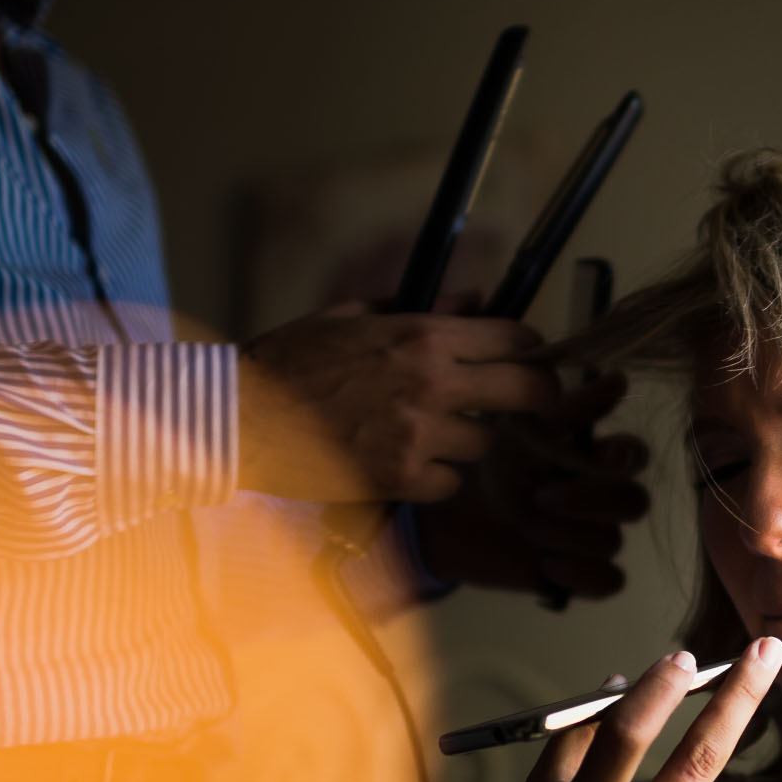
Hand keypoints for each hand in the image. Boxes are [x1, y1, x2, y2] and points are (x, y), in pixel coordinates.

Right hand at [234, 304, 560, 502]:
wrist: (244, 416)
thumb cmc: (293, 360)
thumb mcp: (355, 316)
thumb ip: (422, 308)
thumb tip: (475, 300)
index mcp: (422, 335)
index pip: (515, 338)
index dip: (534, 351)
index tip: (535, 361)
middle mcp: (431, 383)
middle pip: (526, 392)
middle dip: (538, 399)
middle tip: (537, 407)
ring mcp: (418, 434)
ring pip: (484, 442)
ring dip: (467, 440)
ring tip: (431, 433)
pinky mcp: (401, 478)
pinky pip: (450, 482)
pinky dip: (436, 478)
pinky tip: (409, 465)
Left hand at [411, 370, 649, 596]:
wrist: (458, 508)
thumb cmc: (497, 457)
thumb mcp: (526, 426)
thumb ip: (571, 408)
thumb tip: (619, 379)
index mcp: (597, 457)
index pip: (635, 456)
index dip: (627, 456)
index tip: (608, 451)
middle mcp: (604, 497)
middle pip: (635, 502)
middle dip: (592, 500)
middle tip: (542, 496)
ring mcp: (593, 536)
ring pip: (613, 541)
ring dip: (569, 535)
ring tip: (529, 527)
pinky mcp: (580, 572)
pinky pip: (609, 580)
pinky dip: (583, 574)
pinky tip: (547, 563)